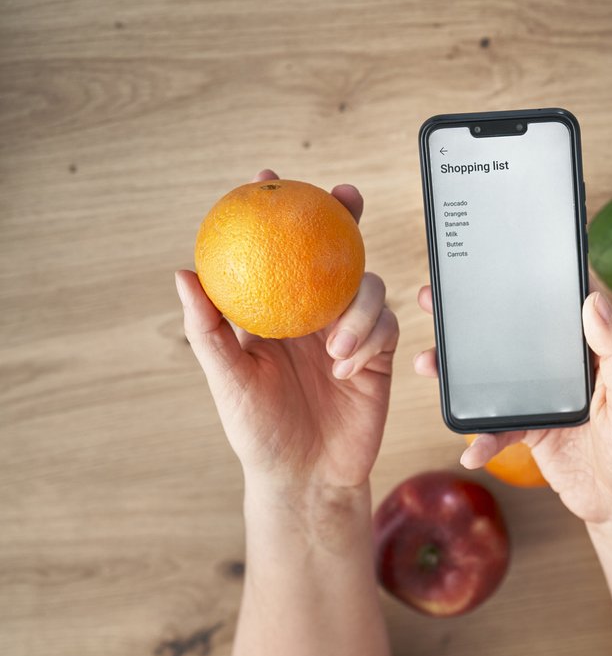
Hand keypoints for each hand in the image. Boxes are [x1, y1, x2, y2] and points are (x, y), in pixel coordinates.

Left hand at [177, 170, 398, 496]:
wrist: (306, 477)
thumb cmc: (257, 430)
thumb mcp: (227, 378)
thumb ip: (207, 328)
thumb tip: (182, 273)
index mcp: (274, 311)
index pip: (276, 251)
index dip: (275, 210)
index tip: (268, 178)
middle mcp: (313, 315)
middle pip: (334, 252)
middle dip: (344, 216)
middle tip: (346, 198)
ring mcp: (349, 332)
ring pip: (366, 287)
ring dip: (355, 310)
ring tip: (335, 347)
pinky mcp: (378, 354)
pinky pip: (385, 327)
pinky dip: (369, 340)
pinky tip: (347, 367)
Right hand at [413, 287, 611, 526]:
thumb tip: (594, 301)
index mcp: (597, 352)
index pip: (560, 308)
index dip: (527, 285)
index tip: (493, 265)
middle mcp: (569, 370)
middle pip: (517, 338)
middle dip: (475, 322)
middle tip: (436, 302)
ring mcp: (548, 401)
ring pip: (497, 379)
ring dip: (460, 375)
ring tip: (428, 363)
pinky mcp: (534, 432)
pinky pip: (498, 428)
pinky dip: (482, 439)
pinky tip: (471, 451)